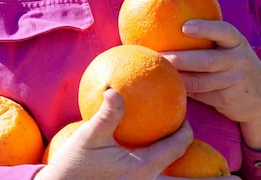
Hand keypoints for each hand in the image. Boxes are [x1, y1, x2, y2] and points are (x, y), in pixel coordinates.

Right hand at [35, 89, 193, 179]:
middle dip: (173, 135)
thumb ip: (107, 114)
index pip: (178, 147)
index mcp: (144, 167)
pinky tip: (132, 139)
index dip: (185, 129)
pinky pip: (146, 167)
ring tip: (153, 124)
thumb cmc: (74, 166)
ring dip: (159, 144)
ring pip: (159, 162)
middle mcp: (145, 179)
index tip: (181, 111)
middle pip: (172, 155)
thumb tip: (115, 89)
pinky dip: (146, 152)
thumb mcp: (90, 136)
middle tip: (169, 114)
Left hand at [161, 20, 260, 150]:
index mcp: (238, 43)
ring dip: (178, 78)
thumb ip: (211, 40)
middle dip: (180, 59)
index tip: (185, 27)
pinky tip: (170, 86)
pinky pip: (201, 95)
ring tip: (158, 72)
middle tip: (158, 55)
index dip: (205, 28)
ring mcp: (235, 81)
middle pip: (206, 60)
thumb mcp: (232, 50)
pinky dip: (185, 91)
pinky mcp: (228, 100)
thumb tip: (168, 27)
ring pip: (200, 81)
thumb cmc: (235, 66)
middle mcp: (239, 61)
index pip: (224, 31)